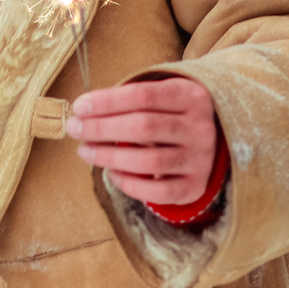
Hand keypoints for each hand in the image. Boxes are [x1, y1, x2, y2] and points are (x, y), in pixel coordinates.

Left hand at [66, 76, 219, 206]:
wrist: (214, 142)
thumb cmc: (171, 115)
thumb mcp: (160, 98)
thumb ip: (127, 101)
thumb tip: (83, 112)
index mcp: (191, 96)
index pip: (143, 95)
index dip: (107, 101)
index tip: (78, 107)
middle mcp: (200, 128)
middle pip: (144, 127)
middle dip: (102, 128)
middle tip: (74, 129)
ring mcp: (201, 159)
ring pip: (149, 161)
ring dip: (109, 157)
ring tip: (84, 151)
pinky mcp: (195, 186)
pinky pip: (159, 191)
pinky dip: (130, 184)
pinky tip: (111, 174)